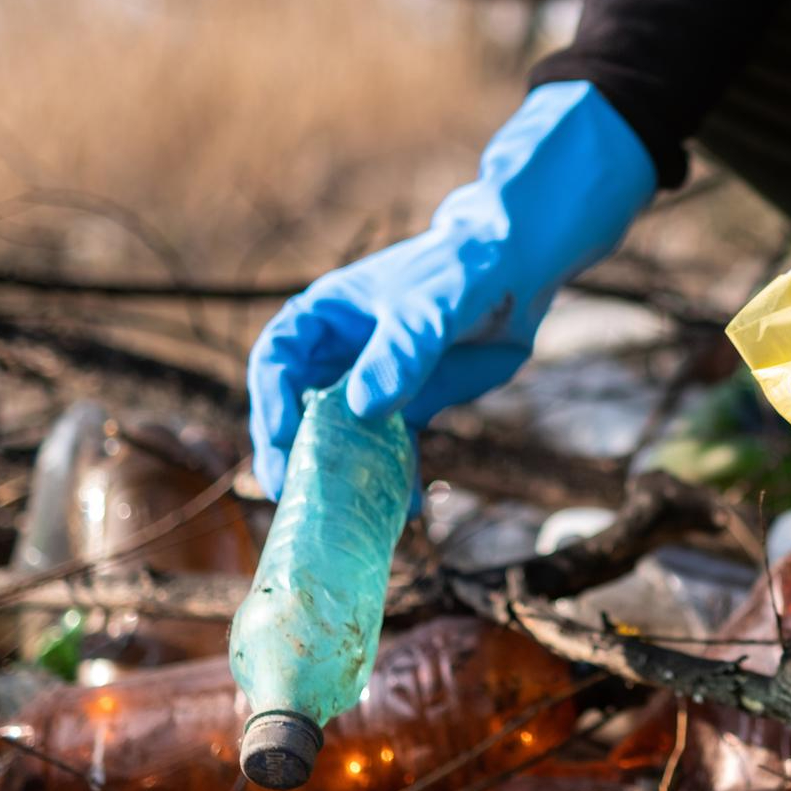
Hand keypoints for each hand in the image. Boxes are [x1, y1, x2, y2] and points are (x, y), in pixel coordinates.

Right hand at [247, 81, 655, 497]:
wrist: (519, 272)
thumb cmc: (464, 271)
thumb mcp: (431, 308)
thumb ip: (401, 353)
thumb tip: (362, 409)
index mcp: (323, 317)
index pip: (277, 361)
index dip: (271, 401)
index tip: (282, 439)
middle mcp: (338, 355)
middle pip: (297, 410)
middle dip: (292, 453)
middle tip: (292, 497)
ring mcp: (371, 385)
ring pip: (340, 439)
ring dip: (339, 477)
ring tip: (339, 519)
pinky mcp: (408, 408)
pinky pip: (389, 451)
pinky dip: (393, 480)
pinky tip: (405, 510)